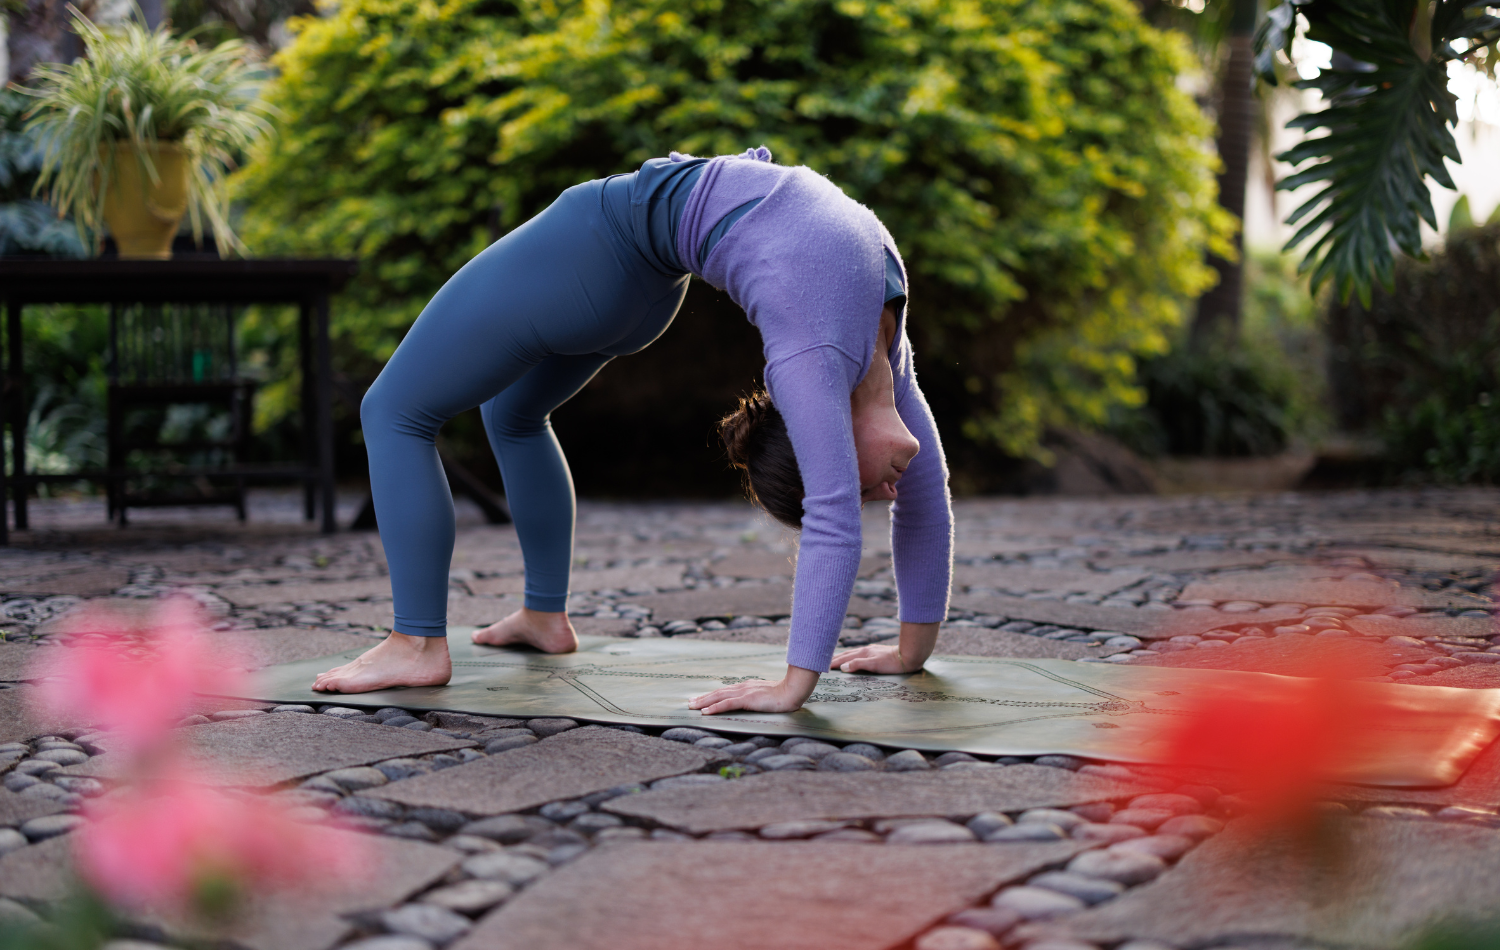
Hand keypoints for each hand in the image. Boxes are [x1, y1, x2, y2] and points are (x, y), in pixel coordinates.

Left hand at [689, 666, 818, 714]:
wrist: (793, 690)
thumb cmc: (784, 694)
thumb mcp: (766, 695)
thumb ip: (757, 697)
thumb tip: (752, 701)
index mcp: (747, 686)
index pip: (725, 691)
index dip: (711, 695)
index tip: (700, 699)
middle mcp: (742, 687)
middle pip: (718, 693)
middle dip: (703, 698)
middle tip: (689, 703)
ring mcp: (744, 692)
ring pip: (719, 697)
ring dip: (704, 702)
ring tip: (692, 706)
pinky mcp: (747, 700)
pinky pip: (727, 704)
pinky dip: (715, 707)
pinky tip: (706, 711)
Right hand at [830, 642, 920, 673]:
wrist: (908, 656)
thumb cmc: (892, 663)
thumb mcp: (875, 665)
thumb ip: (858, 665)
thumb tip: (843, 667)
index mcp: (863, 653)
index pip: (844, 658)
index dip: (833, 662)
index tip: (821, 665)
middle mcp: (865, 650)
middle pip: (846, 654)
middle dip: (834, 658)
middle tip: (821, 661)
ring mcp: (870, 651)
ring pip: (851, 654)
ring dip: (841, 657)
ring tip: (833, 659)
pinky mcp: (875, 653)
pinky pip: (857, 655)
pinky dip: (850, 657)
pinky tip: (851, 659)